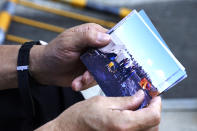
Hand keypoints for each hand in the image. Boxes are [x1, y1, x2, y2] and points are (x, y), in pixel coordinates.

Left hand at [30, 23, 110, 89]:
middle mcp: (96, 47)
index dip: (113, 49)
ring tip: (79, 81)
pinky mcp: (91, 72)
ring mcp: (94, 61)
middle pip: (110, 57)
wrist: (45, 70)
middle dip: (100, 69)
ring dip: (90, 78)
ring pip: (103, 71)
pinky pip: (95, 80)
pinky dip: (85, 83)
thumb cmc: (54, 52)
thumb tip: (107, 37)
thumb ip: (87, 37)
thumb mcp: (69, 42)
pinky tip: (76, 83)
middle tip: (87, 75)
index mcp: (93, 34)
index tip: (110, 60)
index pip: (111, 39)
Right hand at [37, 90, 161, 130]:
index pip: (153, 116)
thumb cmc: (79, 118)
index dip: (157, 104)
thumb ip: (125, 101)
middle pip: (154, 126)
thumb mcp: (101, 102)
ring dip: (147, 119)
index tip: (154, 96)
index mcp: (122, 125)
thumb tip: (141, 97)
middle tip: (145, 100)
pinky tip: (131, 118)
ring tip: (137, 108)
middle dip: (152, 111)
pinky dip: (140, 126)